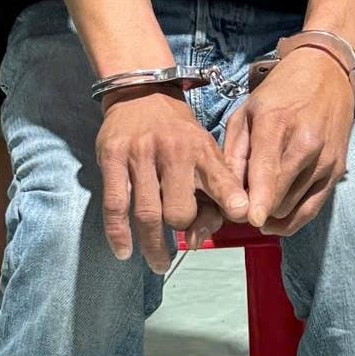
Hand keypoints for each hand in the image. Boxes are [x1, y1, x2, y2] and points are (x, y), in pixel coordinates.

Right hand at [96, 88, 249, 272]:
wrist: (140, 93)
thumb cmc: (178, 134)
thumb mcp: (204, 151)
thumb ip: (212, 191)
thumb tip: (197, 238)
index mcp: (202, 149)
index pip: (220, 177)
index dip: (231, 197)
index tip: (242, 213)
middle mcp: (173, 151)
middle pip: (179, 210)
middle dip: (181, 228)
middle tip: (179, 236)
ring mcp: (140, 153)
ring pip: (147, 213)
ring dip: (153, 245)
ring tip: (159, 262)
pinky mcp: (112, 157)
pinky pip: (115, 204)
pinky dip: (119, 233)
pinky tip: (124, 251)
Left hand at [225, 47, 353, 236]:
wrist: (327, 74)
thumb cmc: (280, 92)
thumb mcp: (246, 112)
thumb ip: (234, 152)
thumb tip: (227, 191)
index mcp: (277, 123)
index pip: (268, 169)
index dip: (260, 199)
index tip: (253, 219)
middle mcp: (306, 144)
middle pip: (280, 195)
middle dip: (256, 207)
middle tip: (240, 205)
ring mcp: (325, 160)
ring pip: (293, 206)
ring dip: (272, 212)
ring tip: (258, 202)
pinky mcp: (337, 172)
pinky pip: (313, 209)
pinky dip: (292, 220)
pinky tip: (275, 218)